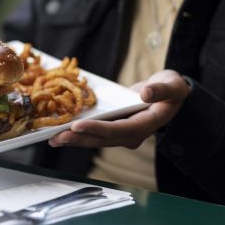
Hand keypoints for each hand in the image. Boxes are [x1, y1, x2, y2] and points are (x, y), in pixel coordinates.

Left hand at [48, 69, 190, 148]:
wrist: (171, 95)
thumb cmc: (173, 89)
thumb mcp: (173, 86)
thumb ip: (161, 90)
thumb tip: (146, 94)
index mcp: (145, 125)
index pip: (118, 130)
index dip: (97, 129)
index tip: (77, 126)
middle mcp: (131, 134)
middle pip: (101, 139)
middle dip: (77, 138)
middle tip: (55, 137)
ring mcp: (122, 133)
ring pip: (95, 138)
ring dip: (74, 139)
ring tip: (51, 137)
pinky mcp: (115, 128)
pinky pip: (94, 131)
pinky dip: (78, 131)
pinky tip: (60, 129)